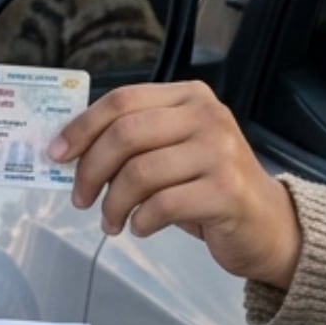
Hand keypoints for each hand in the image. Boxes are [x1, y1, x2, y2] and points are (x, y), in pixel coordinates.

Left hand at [49, 82, 302, 288]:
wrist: (269, 225)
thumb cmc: (210, 187)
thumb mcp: (174, 151)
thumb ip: (134, 143)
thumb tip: (70, 153)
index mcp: (189, 97)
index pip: (122, 101)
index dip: (82, 127)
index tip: (57, 155)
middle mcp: (207, 116)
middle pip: (126, 134)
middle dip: (91, 169)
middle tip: (80, 198)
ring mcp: (220, 152)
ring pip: (139, 172)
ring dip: (113, 204)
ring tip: (110, 222)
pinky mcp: (227, 191)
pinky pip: (163, 205)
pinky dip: (141, 221)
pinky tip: (141, 228)